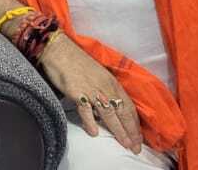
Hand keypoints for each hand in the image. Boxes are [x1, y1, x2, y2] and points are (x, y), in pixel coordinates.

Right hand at [37, 33, 142, 153]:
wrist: (58, 50)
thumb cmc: (76, 61)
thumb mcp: (97, 75)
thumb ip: (105, 90)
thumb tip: (109, 108)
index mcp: (112, 82)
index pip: (128, 106)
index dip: (134, 123)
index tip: (138, 137)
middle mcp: (105, 87)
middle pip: (122, 112)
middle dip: (131, 131)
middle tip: (136, 147)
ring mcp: (92, 89)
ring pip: (109, 113)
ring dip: (118, 130)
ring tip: (124, 144)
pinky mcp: (76, 91)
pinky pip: (85, 110)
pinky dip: (90, 122)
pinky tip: (94, 133)